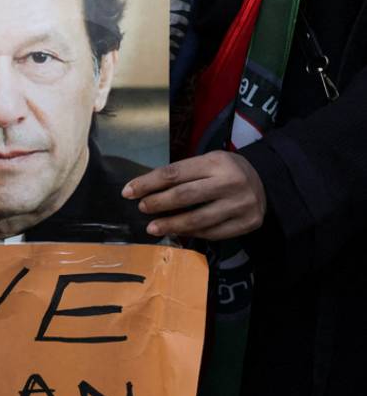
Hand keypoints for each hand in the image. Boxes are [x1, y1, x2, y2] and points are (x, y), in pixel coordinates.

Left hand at [122, 151, 266, 240]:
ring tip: (152, 227)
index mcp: (216, 161)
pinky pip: (212, 233)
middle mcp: (230, 182)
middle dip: (157, 204)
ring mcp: (241, 204)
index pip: (174, 173)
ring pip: (197, 219)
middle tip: (141, 208)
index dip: (147, 183)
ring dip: (171, 225)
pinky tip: (178, 232)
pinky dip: (192, 233)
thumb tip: (145, 191)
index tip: (128, 191)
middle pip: (184, 196)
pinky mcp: (247, 223)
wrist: (266, 181)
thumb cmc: (225, 171)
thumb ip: (182, 174)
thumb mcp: (207, 162)